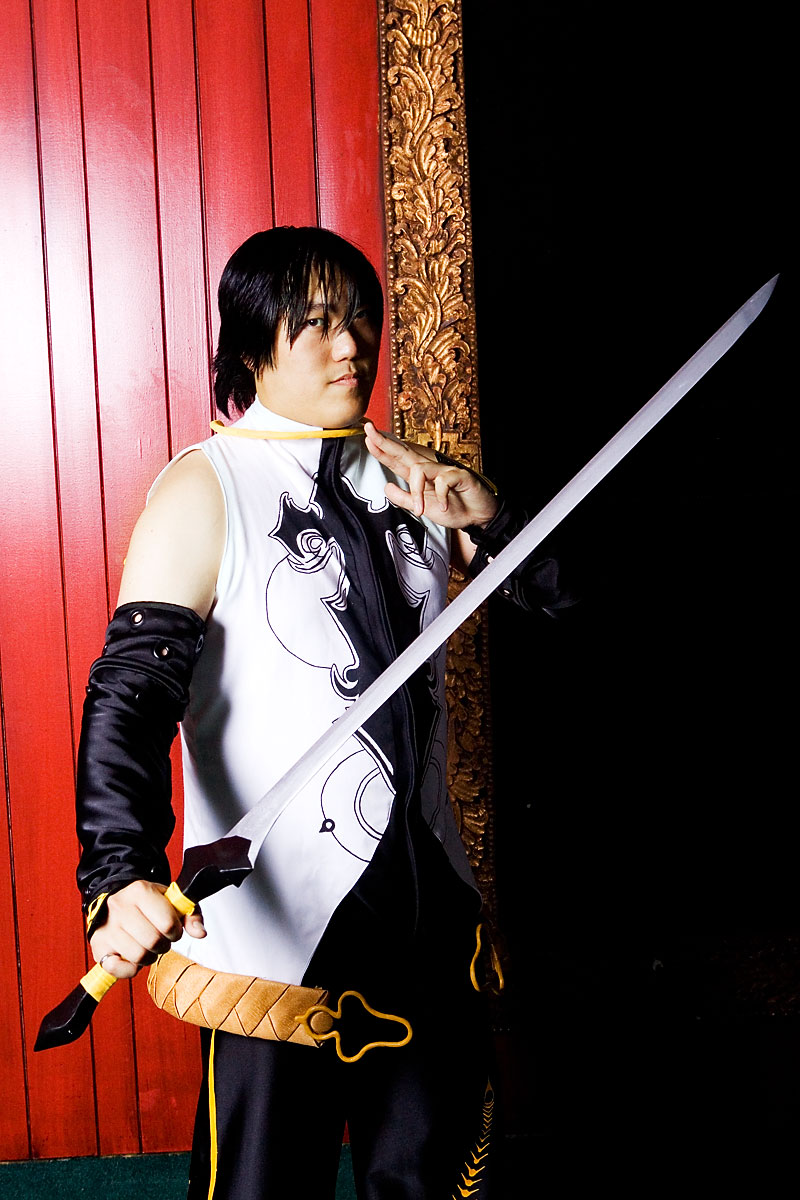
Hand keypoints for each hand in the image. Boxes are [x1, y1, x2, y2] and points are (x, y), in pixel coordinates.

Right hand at [89, 879, 205, 979]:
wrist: (116, 900)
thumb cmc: (147, 903)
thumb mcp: (171, 901)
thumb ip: (191, 914)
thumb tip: (200, 932)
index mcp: (140, 891)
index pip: (167, 923)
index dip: (175, 931)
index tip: (172, 929)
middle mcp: (120, 907)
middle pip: (153, 942)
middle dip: (163, 945)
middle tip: (159, 939)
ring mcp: (107, 927)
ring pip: (138, 956)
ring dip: (148, 957)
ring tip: (146, 946)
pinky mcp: (98, 946)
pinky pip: (118, 969)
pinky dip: (130, 969)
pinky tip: (132, 957)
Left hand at [364, 422, 498, 529]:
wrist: (477, 517)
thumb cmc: (454, 509)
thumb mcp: (422, 508)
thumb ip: (404, 499)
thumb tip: (386, 487)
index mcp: (419, 476)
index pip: (397, 459)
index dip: (382, 449)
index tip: (367, 437)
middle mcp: (430, 469)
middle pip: (404, 452)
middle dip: (385, 442)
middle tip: (369, 431)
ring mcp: (444, 470)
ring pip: (420, 470)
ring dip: (417, 492)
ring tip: (420, 510)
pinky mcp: (459, 475)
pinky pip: (443, 482)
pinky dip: (441, 497)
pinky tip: (443, 507)